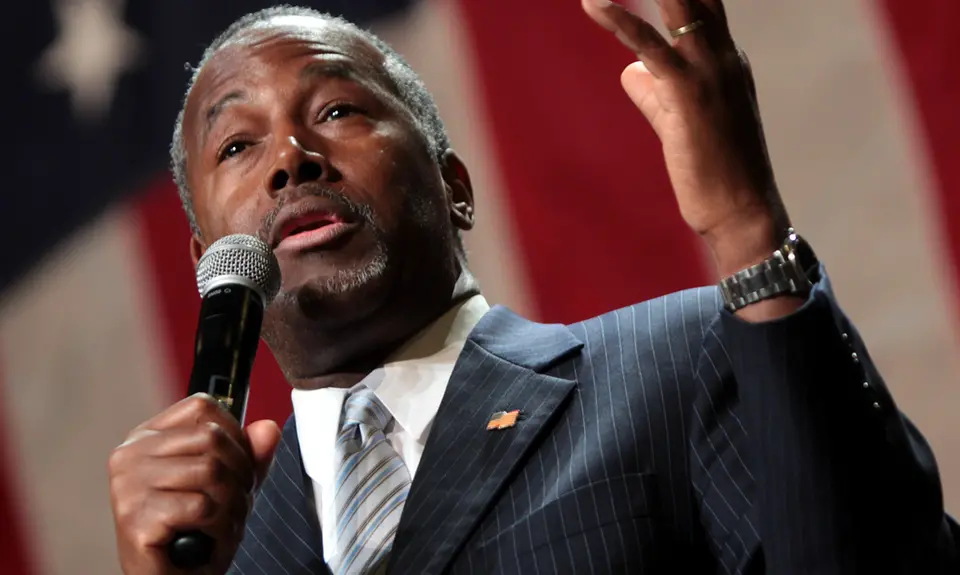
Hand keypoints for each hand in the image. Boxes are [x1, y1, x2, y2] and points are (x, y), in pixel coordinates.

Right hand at [108, 394, 280, 574]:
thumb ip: (251, 455)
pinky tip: (208, 538)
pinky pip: (203, 507)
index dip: (235, 435)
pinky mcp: (135, 517)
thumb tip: (268, 429)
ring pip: (211, 471)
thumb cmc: (198, 530)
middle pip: (212, 438)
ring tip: (223, 523)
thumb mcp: (232, 484)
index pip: (204, 406)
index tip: (237, 467)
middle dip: (240, 474)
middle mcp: (130, 454)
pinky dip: (220, 527)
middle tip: (235, 504)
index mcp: (148, 436)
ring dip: (233, 505)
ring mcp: (128, 485)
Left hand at [582, 0, 788, 275]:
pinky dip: (622, 21)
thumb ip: (654, 93)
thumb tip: (629, 71)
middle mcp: (724, 55)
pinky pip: (653, 49)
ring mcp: (711, 72)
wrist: (743, 214)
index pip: (700, 0)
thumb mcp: (677, 125)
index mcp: (724, 59)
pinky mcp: (690, 97)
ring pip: (679, 5)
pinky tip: (595, 0)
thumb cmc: (713, 173)